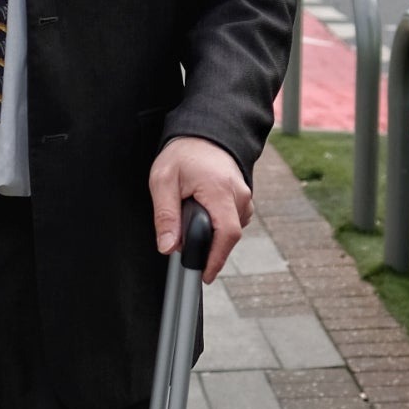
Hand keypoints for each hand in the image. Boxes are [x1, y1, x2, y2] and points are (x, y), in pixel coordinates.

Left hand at [150, 136, 249, 283]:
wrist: (203, 133)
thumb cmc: (183, 154)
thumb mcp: (163, 181)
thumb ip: (165, 215)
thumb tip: (168, 248)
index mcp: (220, 190)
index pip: (227, 233)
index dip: (216, 259)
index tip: (203, 275)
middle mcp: (239, 194)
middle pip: (229, 235)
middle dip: (208, 245)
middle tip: (184, 238)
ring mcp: (245, 195)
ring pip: (232, 229)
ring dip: (212, 233)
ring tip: (190, 217)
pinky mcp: (243, 198)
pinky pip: (234, 220)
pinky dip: (219, 225)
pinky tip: (203, 214)